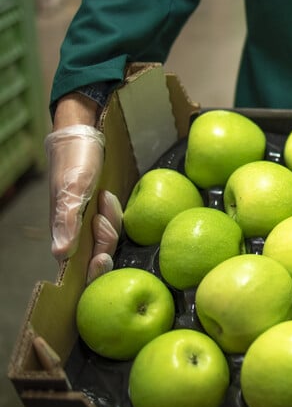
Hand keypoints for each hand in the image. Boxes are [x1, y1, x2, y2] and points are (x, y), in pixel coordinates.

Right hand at [48, 93, 122, 282]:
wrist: (82, 135)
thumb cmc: (75, 160)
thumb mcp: (73, 188)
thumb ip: (66, 220)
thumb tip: (60, 254)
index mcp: (64, 231)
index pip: (78, 266)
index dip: (92, 271)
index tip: (103, 260)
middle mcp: (76, 230)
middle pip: (99, 254)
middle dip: (106, 239)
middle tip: (104, 216)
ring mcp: (88, 221)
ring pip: (108, 237)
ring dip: (111, 218)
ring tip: (104, 196)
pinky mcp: (99, 210)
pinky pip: (113, 221)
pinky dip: (114, 211)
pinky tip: (108, 196)